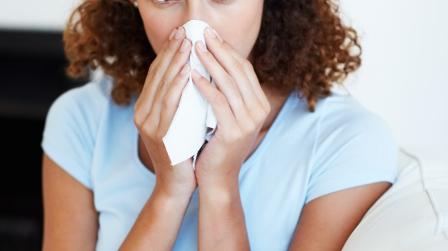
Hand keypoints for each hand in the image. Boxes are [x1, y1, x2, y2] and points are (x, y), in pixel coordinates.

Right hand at [133, 26, 195, 199]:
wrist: (177, 183)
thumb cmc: (184, 150)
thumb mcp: (179, 121)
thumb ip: (180, 100)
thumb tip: (192, 74)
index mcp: (146, 109)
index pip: (156, 74)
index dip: (167, 53)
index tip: (180, 35)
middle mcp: (143, 114)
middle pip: (157, 76)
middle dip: (171, 51)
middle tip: (184, 32)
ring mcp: (148, 124)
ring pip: (162, 87)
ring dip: (175, 63)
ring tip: (187, 45)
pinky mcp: (158, 134)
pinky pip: (168, 105)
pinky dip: (176, 86)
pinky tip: (185, 71)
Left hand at [191, 27, 271, 188]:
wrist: (217, 177)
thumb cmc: (216, 144)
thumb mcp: (227, 116)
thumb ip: (227, 94)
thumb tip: (213, 64)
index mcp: (258, 104)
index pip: (244, 69)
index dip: (228, 50)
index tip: (211, 35)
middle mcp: (258, 111)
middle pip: (239, 71)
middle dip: (219, 50)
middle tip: (202, 34)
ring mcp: (248, 122)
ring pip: (229, 83)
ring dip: (210, 63)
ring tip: (194, 48)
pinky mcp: (233, 132)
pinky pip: (218, 102)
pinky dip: (205, 86)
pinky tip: (192, 75)